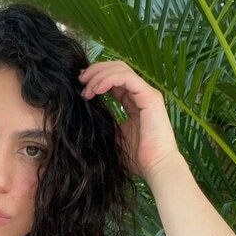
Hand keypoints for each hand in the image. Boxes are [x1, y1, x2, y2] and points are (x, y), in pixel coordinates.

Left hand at [78, 60, 179, 180]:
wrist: (155, 167)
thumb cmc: (137, 157)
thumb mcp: (113, 134)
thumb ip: (104, 119)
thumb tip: (87, 110)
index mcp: (133, 101)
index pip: (114, 79)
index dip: (96, 77)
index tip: (80, 85)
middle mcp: (141, 94)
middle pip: (117, 68)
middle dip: (96, 71)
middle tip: (80, 80)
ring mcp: (147, 93)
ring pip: (121, 69)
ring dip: (99, 74)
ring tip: (86, 87)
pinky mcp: (150, 97)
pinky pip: (127, 78)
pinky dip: (109, 80)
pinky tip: (96, 89)